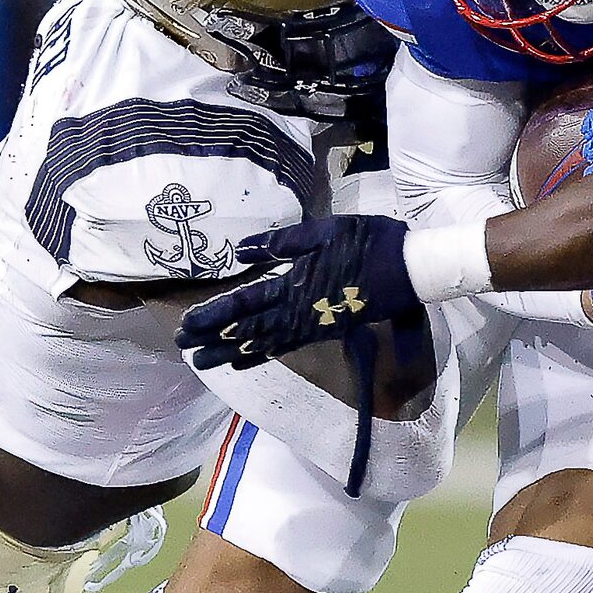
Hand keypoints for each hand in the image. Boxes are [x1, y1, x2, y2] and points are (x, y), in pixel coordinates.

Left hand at [178, 215, 415, 366]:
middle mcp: (298, 311)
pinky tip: (243, 361)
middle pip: (246, 330)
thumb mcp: (325, 231)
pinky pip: (284, 346)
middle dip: (212, 338)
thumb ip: (282, 242)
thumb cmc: (370, 243)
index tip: (186, 324)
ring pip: (262, 343)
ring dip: (230, 352)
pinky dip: (259, 355)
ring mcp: (311, 324)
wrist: (410, 269)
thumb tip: (240, 250)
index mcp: (295, 285)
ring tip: (203, 361)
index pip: (244, 304)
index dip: (213, 316)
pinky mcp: (323, 329)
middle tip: (182, 345)